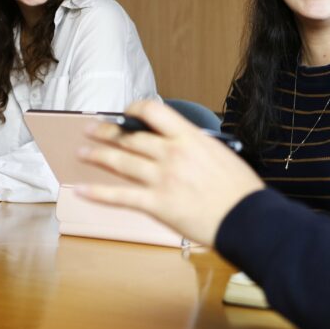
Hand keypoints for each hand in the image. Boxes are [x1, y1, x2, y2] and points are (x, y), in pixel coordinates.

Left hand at [77, 99, 263, 245]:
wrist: (247, 218)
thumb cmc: (240, 189)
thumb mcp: (220, 153)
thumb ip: (195, 147)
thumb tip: (180, 144)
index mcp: (190, 138)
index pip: (154, 112)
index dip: (135, 110)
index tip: (127, 113)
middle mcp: (172, 154)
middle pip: (131, 137)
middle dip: (107, 132)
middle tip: (91, 129)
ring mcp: (162, 179)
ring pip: (121, 162)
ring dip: (98, 155)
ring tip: (82, 152)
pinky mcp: (157, 204)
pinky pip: (121, 196)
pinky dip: (99, 193)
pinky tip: (83, 189)